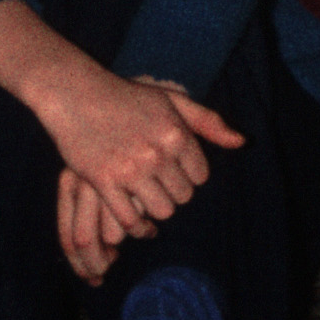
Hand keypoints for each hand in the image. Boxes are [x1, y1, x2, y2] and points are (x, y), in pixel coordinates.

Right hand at [38, 59, 243, 267]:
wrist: (77, 94)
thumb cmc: (127, 97)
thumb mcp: (171, 100)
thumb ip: (208, 122)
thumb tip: (242, 142)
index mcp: (176, 131)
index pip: (200, 176)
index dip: (188, 174)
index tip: (171, 166)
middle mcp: (157, 152)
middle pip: (183, 197)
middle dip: (172, 192)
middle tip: (155, 180)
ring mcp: (129, 169)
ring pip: (162, 212)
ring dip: (155, 208)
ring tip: (145, 194)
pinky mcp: (104, 182)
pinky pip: (130, 220)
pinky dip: (135, 224)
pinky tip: (133, 214)